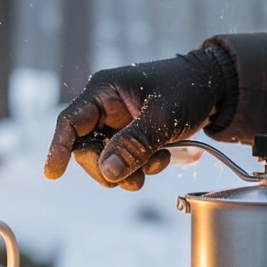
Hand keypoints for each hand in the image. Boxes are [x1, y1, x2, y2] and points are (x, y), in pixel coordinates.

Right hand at [43, 49, 227, 189]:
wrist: (214, 86)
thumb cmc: (188, 88)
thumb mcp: (163, 116)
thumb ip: (134, 143)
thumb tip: (107, 171)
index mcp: (104, 91)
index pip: (70, 122)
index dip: (58, 148)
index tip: (52, 174)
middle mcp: (105, 107)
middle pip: (86, 148)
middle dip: (107, 167)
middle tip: (132, 180)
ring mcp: (117, 123)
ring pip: (105, 159)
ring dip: (127, 170)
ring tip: (156, 164)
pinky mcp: (131, 135)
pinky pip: (124, 160)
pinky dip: (140, 166)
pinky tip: (161, 158)